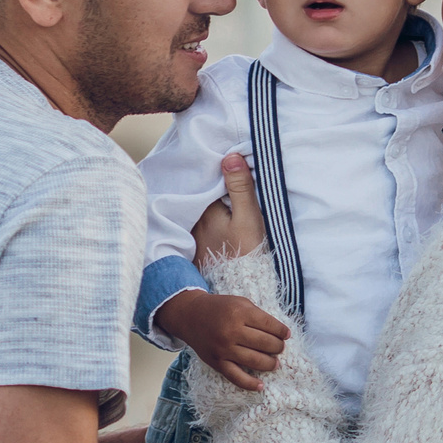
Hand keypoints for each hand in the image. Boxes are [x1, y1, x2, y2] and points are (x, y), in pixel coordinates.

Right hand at [155, 290, 287, 391]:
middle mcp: (231, 331)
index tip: (286, 335)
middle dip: (278, 347)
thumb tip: (281, 334)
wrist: (190, 315)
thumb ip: (259, 315)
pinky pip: (236, 377)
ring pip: (256, 361)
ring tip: (275, 363)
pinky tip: (261, 385)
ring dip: (271, 364)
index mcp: (239, 313)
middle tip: (279, 348)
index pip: (270, 325)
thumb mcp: (240, 302)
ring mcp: (224, 348)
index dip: (282, 331)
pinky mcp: (217, 362)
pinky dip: (250, 384)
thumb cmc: (220, 308)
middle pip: (266, 343)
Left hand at [192, 152, 268, 266]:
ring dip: (207, 200)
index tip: (225, 158)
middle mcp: (194, 222)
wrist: (241, 287)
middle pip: (201, 195)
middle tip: (221, 170)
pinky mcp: (198, 249)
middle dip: (209, 184)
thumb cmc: (247, 252)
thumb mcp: (248, 217)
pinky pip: (199, 225)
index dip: (217, 170)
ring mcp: (195, 236)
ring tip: (219, 189)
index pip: (207, 182)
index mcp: (205, 210)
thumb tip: (231, 156)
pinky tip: (215, 215)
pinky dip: (206, 217)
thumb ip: (240, 187)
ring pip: (200, 210)